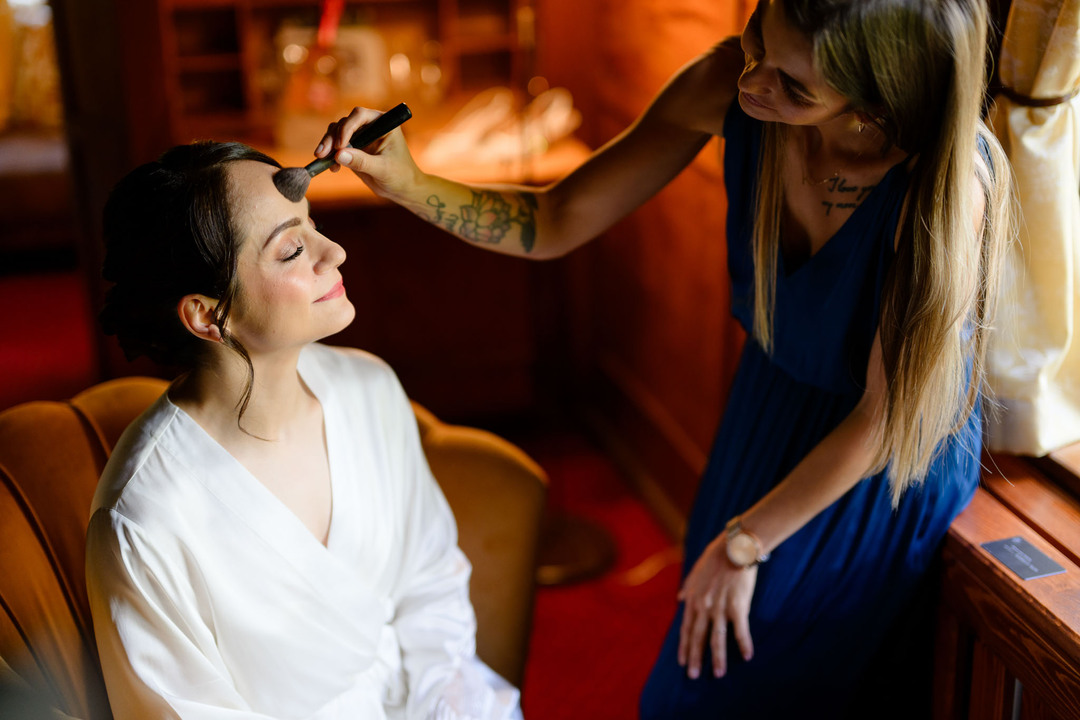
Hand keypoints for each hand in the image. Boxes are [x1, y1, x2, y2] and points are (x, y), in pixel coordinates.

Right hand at [314, 106, 420, 199]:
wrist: (402, 188)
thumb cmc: (400, 176)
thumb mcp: (383, 169)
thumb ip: (362, 161)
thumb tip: (339, 154)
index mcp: (383, 123)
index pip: (360, 115)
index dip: (347, 127)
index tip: (340, 145)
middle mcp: (370, 125)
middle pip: (344, 123)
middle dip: (332, 137)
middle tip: (323, 154)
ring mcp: (360, 136)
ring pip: (336, 132)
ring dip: (327, 144)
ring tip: (323, 159)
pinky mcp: (353, 148)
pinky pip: (336, 146)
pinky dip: (330, 155)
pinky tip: (333, 168)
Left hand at [677, 533, 756, 679]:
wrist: (733, 548)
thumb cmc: (714, 558)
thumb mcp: (695, 572)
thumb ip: (687, 587)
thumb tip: (678, 598)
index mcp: (693, 599)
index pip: (685, 628)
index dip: (683, 646)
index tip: (681, 662)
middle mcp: (704, 607)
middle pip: (698, 637)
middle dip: (695, 658)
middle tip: (692, 676)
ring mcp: (720, 608)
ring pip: (717, 638)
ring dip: (717, 658)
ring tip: (718, 674)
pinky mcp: (737, 606)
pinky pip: (740, 630)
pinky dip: (744, 644)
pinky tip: (747, 656)